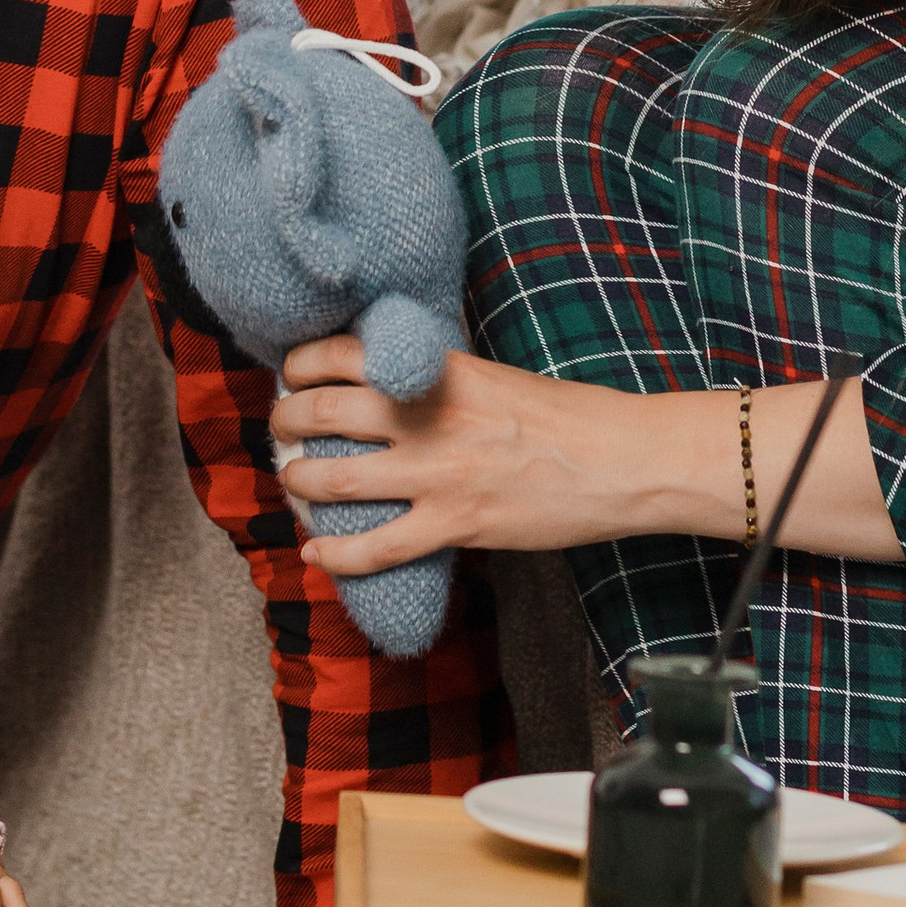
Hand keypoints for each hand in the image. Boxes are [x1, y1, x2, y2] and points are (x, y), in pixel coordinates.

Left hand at [273, 346, 897, 568]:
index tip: (291, 373)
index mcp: (440, 371)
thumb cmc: (570, 418)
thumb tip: (391, 384)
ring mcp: (438, 473)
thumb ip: (441, 380)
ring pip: (334, 477)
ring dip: (299, 479)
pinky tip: (317, 551)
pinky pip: (377, 546)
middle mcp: (429, 417)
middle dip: (286, 420)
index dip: (301, 364)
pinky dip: (336, 552)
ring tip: (294, 479)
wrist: (625, 461)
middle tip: (280, 426)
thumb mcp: (494, 378)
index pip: (344, 354)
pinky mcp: (456, 523)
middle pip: (323, 411)